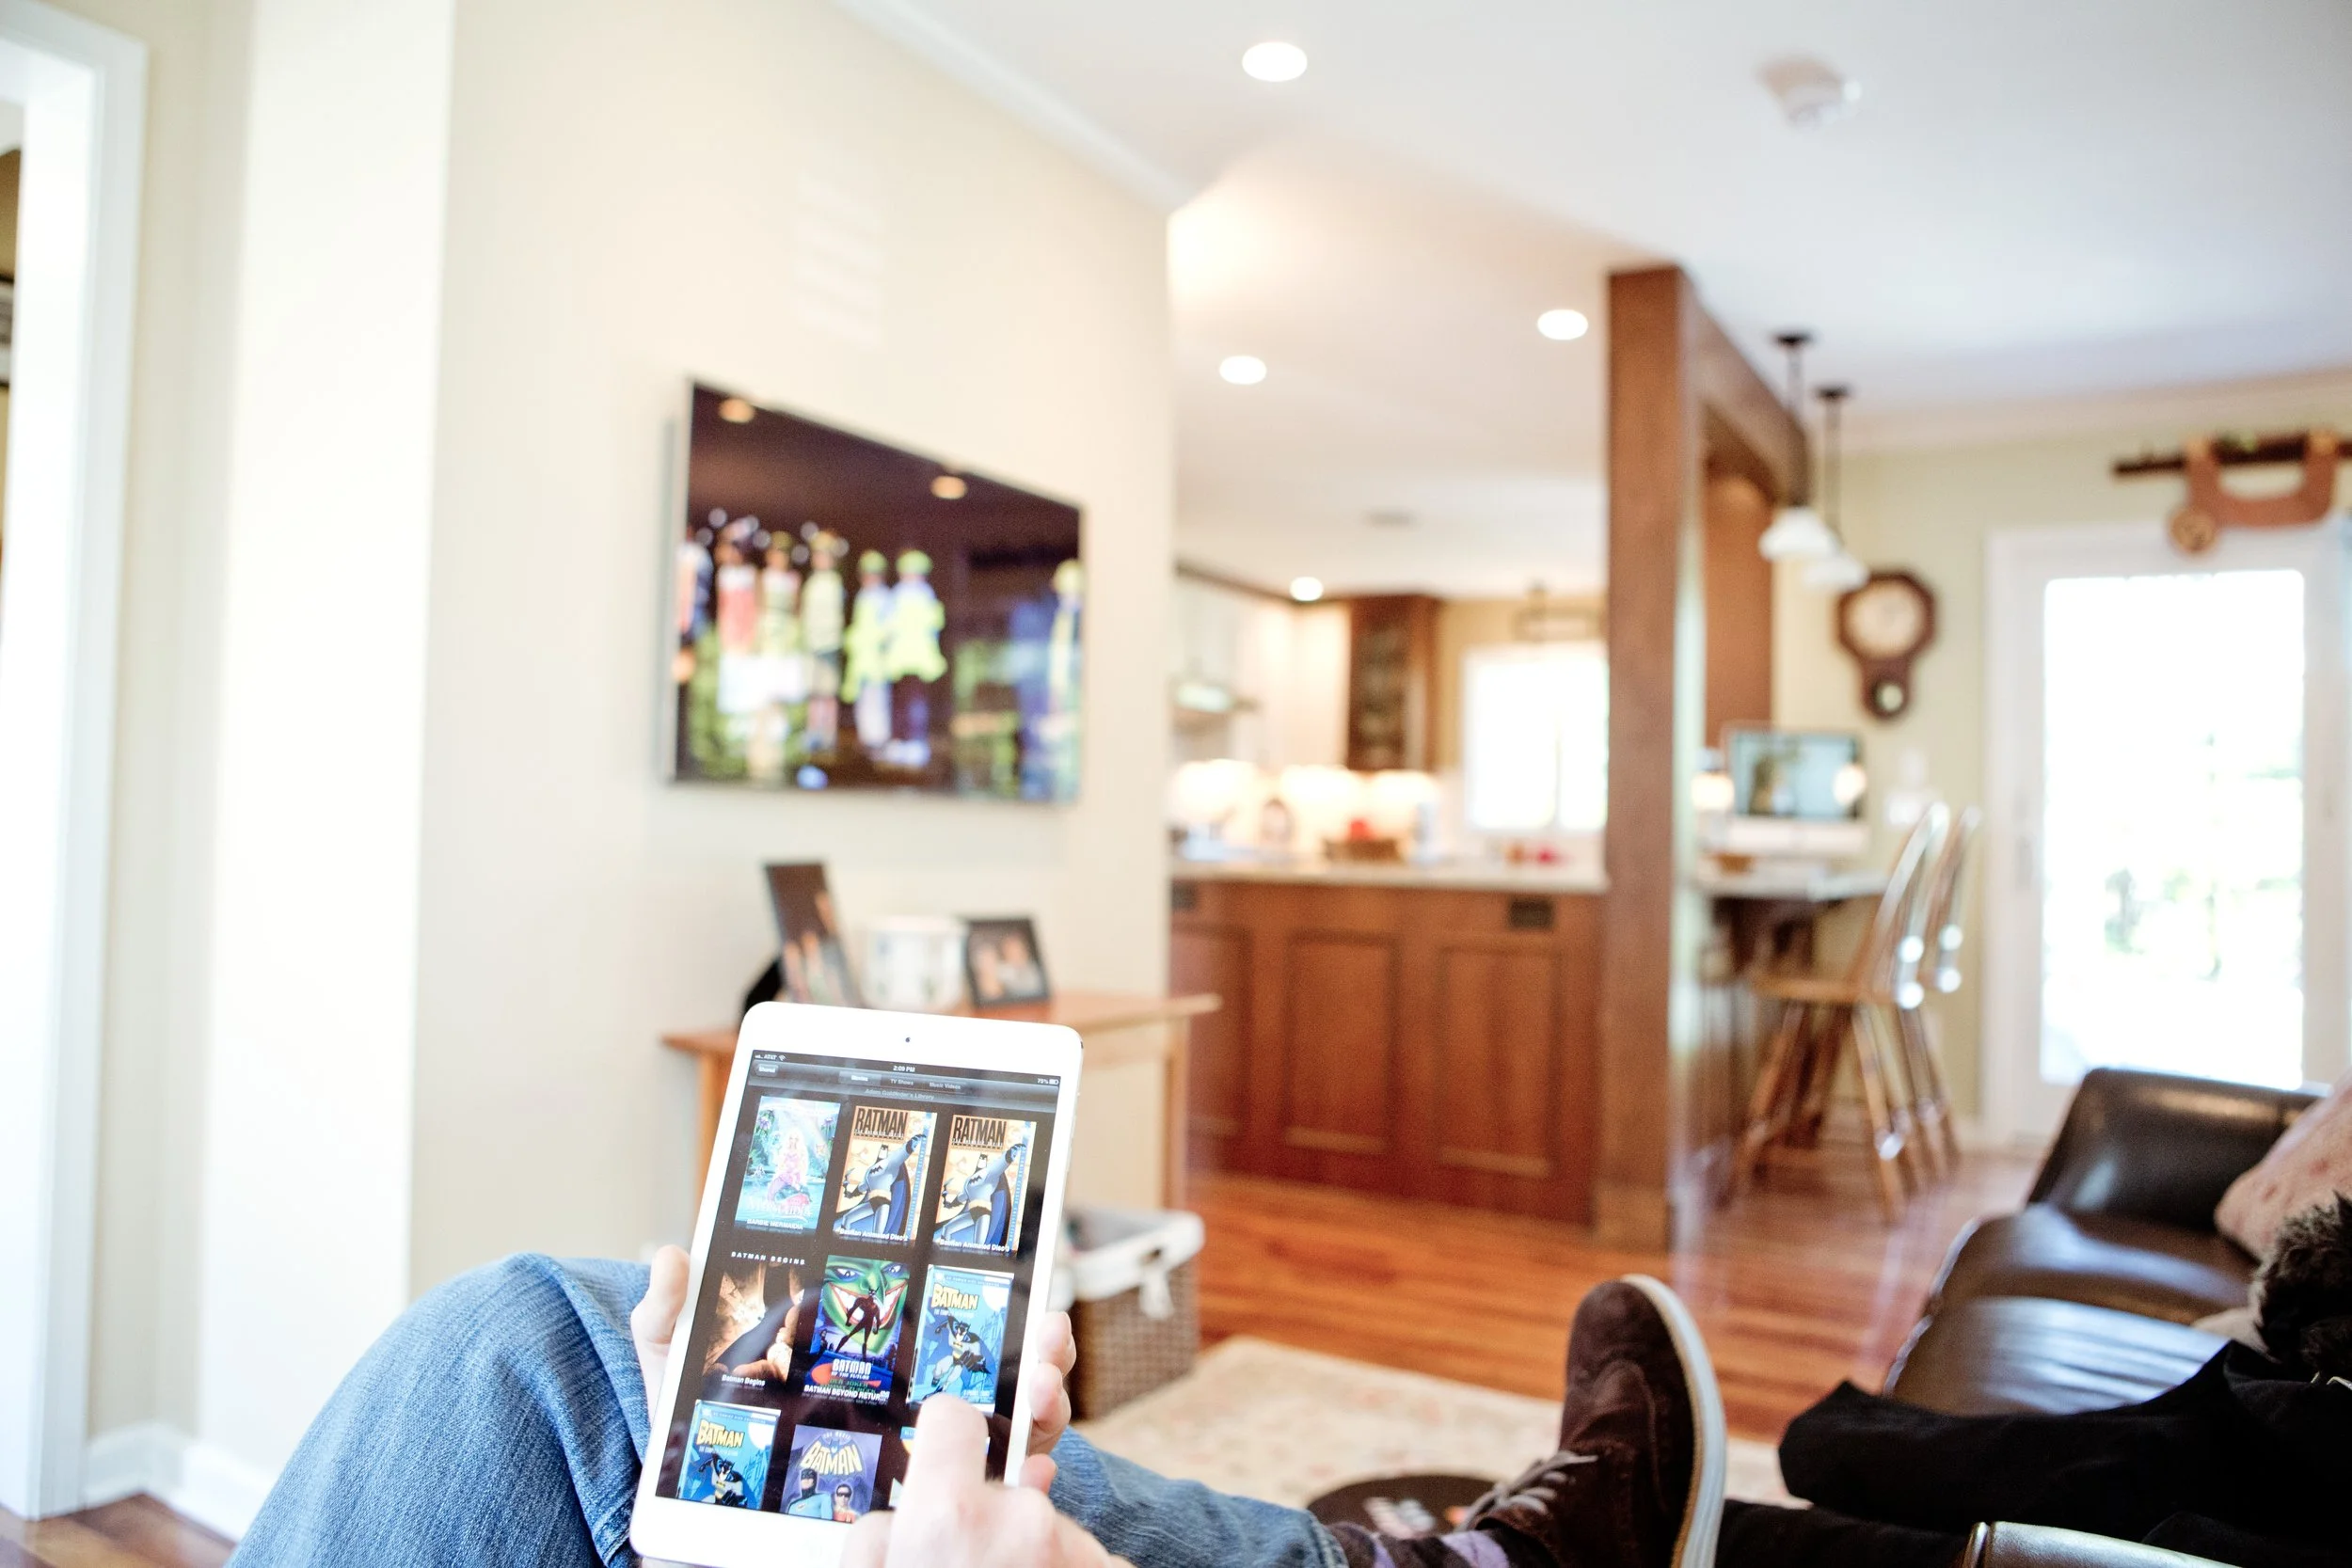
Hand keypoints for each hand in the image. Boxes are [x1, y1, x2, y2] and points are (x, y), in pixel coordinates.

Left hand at [628, 1258, 1077, 1488]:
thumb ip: (674, 1321)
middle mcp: (914, 1414)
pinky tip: (1035, 1469)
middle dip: (1041, 1355)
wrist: (694, 1528)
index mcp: (877, 1367)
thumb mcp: (689, 1379)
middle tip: (1050, 1338)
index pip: (953, 1330)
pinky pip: (988, 1500)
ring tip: (1043, 1391)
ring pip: (1006, 1433)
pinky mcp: (915, 1518)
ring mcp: (921, 1468)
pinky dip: (1024, 1479)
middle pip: (999, 1376)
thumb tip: (670, 1256)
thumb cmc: (703, 1447)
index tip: (1033, 1296)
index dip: (1003, 1312)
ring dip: (1043, 1407)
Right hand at [843, 1396, 1127, 1567]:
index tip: (943, 1465)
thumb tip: (905, 1513)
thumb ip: (880, 1541)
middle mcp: (1021, 1521)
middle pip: (1005, 1492)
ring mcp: (1074, 1551)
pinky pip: (1084, 1565)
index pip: (952, 1420)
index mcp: (948, 1518)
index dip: (943, 1441)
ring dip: (1032, 1563)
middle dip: (992, 1528)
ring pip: (1047, 1534)